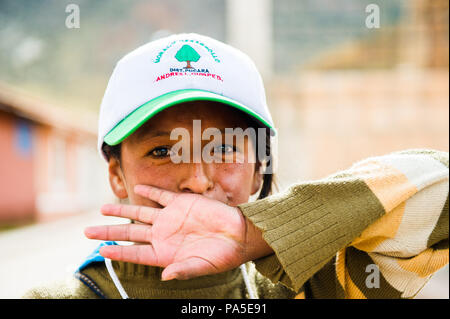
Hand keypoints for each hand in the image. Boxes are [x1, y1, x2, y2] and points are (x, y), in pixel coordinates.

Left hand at [84, 185, 272, 280]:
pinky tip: (137, 187)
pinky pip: (161, 196)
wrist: (239, 235)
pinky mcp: (181, 204)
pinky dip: (149, 191)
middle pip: (130, 232)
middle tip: (87, 231)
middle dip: (108, 231)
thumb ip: (184, 270)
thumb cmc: (222, 255)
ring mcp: (170, 218)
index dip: (118, 253)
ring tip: (102, 208)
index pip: (135, 253)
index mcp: (165, 253)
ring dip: (122, 210)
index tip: (101, 251)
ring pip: (140, 213)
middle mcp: (163, 235)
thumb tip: (166, 276)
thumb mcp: (202, 266)